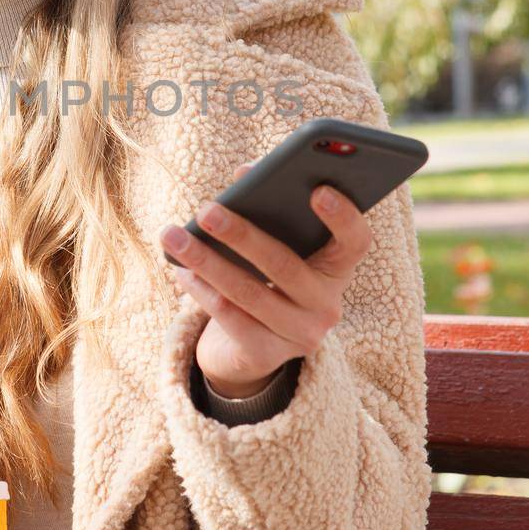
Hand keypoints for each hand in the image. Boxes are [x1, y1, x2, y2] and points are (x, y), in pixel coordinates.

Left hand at [159, 162, 373, 399]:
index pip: (355, 242)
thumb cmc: (267, 275)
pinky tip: (179, 269)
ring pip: (248, 292)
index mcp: (337, 269)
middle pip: (284, 265)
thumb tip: (245, 174)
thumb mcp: (279, 245)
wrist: (253, 345)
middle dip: (241, 235)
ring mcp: (300, 334)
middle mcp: (326, 305)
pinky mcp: (267, 355)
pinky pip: (229, 317)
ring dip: (206, 261)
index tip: (318, 189)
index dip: (343, 216)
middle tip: (207, 210)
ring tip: (173, 236)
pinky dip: (200, 290)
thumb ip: (271, 208)